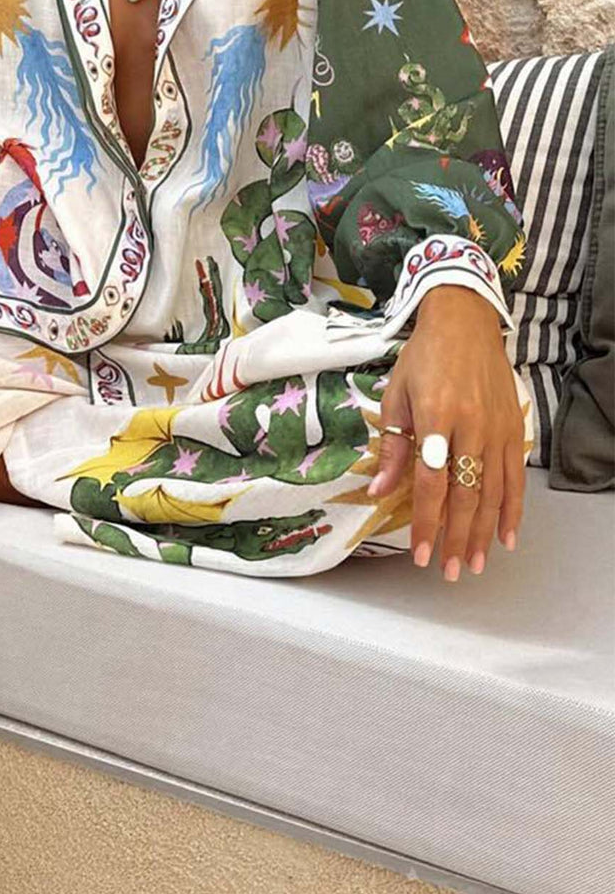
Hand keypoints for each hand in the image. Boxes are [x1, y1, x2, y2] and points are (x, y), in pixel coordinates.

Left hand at [367, 285, 525, 581]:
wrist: (464, 322)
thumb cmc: (423, 358)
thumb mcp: (396, 397)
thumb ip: (391, 449)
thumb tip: (379, 493)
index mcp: (436, 418)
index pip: (432, 484)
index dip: (428, 523)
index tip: (422, 554)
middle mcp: (471, 427)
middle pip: (466, 495)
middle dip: (456, 538)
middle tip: (449, 571)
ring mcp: (498, 429)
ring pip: (493, 493)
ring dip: (484, 533)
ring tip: (473, 564)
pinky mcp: (515, 429)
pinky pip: (515, 478)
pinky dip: (512, 510)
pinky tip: (506, 537)